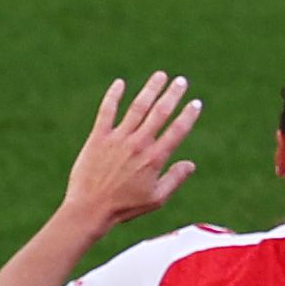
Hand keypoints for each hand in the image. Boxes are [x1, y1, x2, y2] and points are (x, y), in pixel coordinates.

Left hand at [63, 73, 202, 229]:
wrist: (89, 209)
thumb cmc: (124, 207)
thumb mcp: (156, 199)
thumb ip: (175, 179)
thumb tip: (191, 164)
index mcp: (154, 158)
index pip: (177, 131)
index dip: (188, 115)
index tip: (196, 103)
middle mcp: (138, 144)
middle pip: (160, 112)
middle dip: (173, 95)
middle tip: (181, 81)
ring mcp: (117, 139)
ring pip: (138, 107)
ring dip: (150, 89)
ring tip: (160, 76)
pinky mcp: (97, 138)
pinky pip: (107, 111)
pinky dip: (113, 96)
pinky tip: (120, 83)